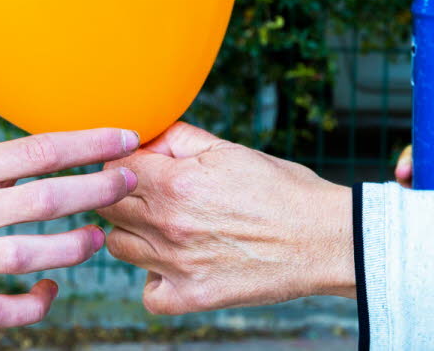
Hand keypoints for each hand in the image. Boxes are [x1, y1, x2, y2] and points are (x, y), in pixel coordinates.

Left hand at [98, 123, 353, 314]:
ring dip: (133, 233)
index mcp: (177, 183)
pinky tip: (173, 264)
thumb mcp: (232, 150)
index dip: (122, 161)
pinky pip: (148, 293)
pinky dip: (154, 280)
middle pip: (108, 206)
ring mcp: (177, 264)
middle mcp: (169, 225)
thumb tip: (148, 136)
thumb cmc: (284, 189)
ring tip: (161, 226)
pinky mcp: (193, 296)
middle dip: (121, 193)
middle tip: (146, 191)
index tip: (135, 163)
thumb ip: (182, 140)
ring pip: (119, 247)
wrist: (325, 238)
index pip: (114, 167)